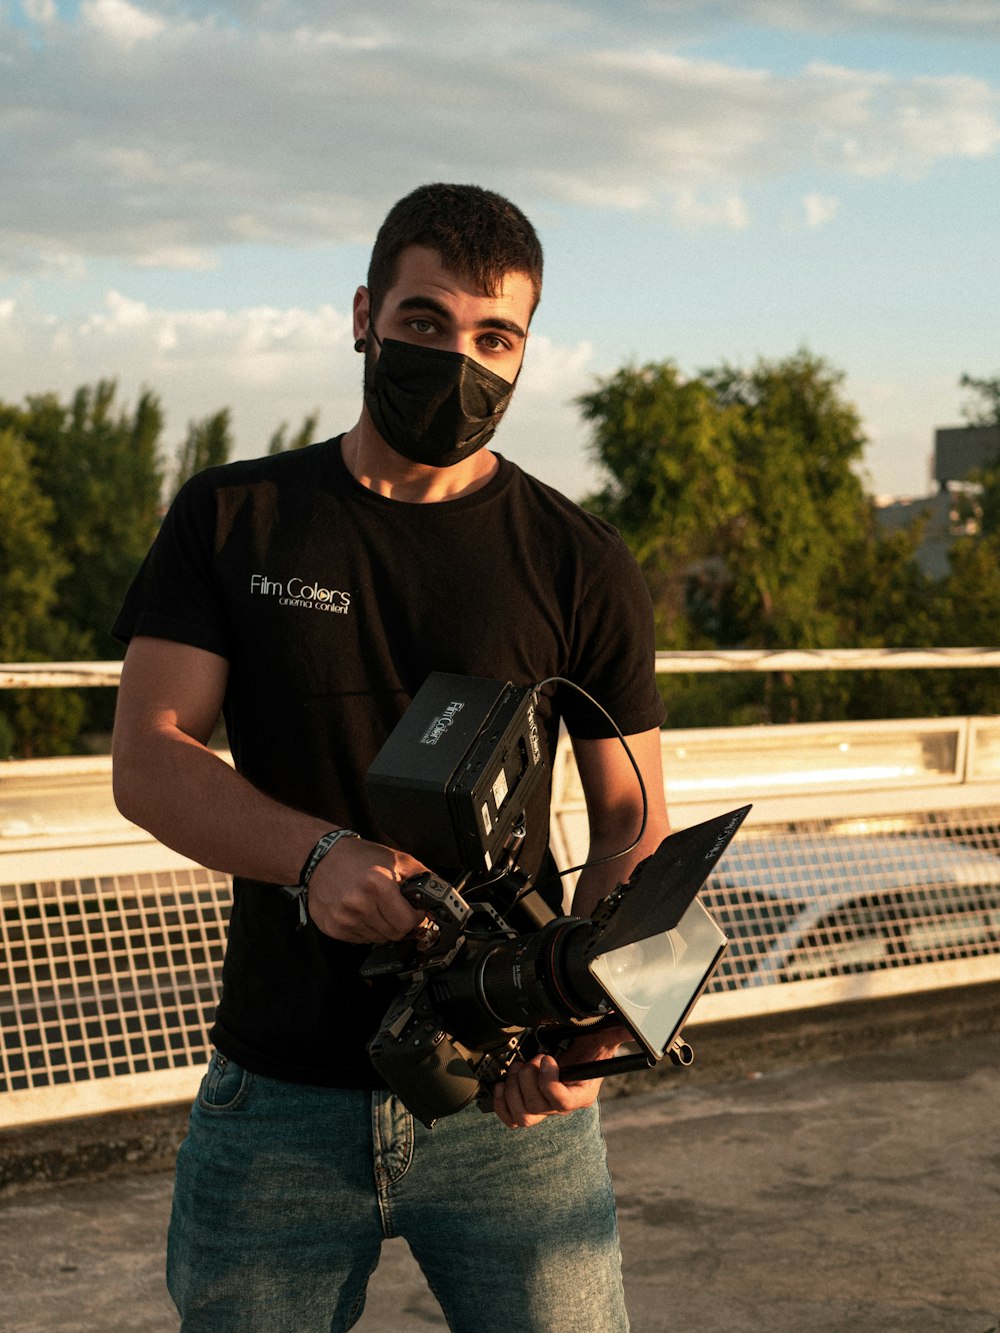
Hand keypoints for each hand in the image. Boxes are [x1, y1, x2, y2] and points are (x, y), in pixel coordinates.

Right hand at [306, 836, 428, 942]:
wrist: (322, 857)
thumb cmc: (359, 857)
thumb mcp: (398, 859)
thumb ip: (423, 878)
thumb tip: (440, 897)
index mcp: (378, 885)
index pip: (407, 922)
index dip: (415, 917)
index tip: (414, 911)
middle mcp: (359, 904)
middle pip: (394, 934)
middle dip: (400, 923)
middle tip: (395, 908)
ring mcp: (344, 918)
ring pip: (378, 939)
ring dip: (382, 927)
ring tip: (375, 906)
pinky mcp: (332, 927)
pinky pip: (360, 940)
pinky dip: (365, 929)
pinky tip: (361, 912)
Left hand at [491, 1025, 630, 1129]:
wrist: (574, 1056)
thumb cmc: (589, 1048)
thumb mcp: (604, 1038)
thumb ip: (619, 1033)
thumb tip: (633, 1027)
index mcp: (581, 1094)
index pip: (562, 1102)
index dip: (549, 1082)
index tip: (547, 1058)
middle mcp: (562, 1106)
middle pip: (537, 1108)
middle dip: (527, 1079)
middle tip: (531, 1059)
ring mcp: (544, 1109)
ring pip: (523, 1117)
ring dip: (513, 1088)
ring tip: (517, 1068)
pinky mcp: (527, 1107)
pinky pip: (511, 1119)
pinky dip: (501, 1103)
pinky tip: (502, 1084)